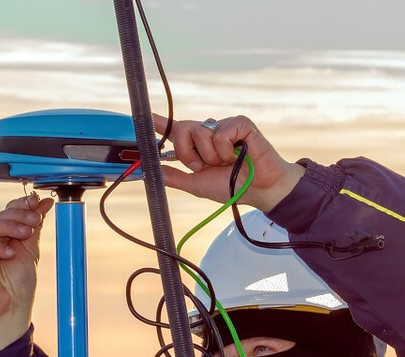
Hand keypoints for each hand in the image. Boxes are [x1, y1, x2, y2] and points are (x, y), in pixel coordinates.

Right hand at [0, 194, 53, 350]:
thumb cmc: (20, 285)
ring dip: (10, 226)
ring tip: (26, 234)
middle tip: (35, 219)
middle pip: (0, 216)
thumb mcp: (31, 250)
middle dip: (19, 215)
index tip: (36, 201)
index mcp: (3, 235)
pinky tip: (10, 253)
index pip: (8, 211)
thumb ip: (35, 226)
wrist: (12, 311)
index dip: (21, 204)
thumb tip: (44, 201)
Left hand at [154, 114, 303, 212]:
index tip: (145, 117)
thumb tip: (151, 172)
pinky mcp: (240, 123)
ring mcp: (224, 126)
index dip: (160, 123)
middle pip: (182, 130)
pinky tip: (239, 154)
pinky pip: (221, 133)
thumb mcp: (197, 184)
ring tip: (228, 161)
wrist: (259, 190)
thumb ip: (175, 177)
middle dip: (189, 154)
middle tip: (206, 166)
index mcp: (198, 146)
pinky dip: (227, 150)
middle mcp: (209, 132)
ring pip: (201, 132)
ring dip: (212, 156)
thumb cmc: (232, 186)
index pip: (175, 131)